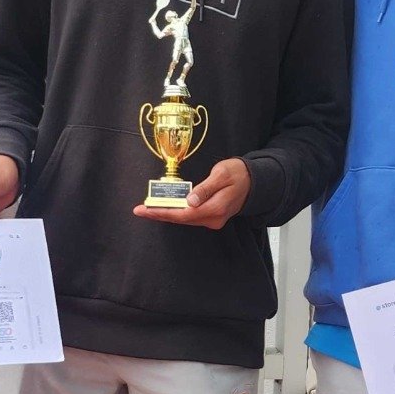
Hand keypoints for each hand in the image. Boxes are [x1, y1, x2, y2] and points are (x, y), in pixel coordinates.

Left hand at [133, 159, 251, 229]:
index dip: (163, 212)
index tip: (145, 210)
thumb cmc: (238, 173)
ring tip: (148, 209)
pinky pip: (190, 217)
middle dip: (160, 214)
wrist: (254, 181)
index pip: (183, 214)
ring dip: (167, 214)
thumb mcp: (221, 174)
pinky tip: (165, 208)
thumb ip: (205, 188)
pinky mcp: (212, 217)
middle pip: (181, 219)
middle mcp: (213, 218)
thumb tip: (190, 201)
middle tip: (140, 210)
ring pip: (185, 219)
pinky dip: (176, 213)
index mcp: (215, 208)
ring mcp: (213, 220)